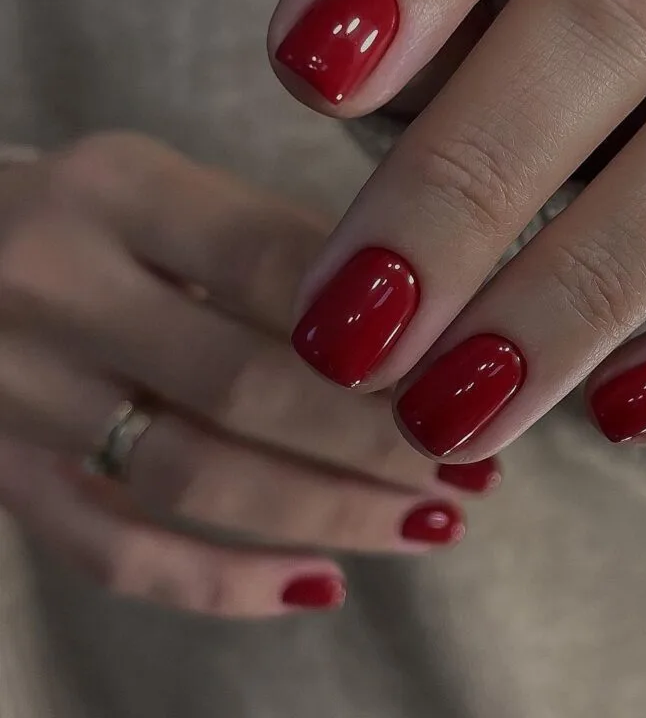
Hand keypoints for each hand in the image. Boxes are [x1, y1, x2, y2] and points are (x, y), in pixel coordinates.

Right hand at [0, 134, 489, 617]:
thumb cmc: (91, 213)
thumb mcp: (170, 187)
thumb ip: (274, 243)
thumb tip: (423, 329)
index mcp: (115, 189)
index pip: (277, 263)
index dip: (389, 326)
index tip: (474, 370)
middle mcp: (54, 287)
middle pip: (243, 384)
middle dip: (379, 438)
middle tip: (473, 463)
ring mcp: (15, 393)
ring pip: (191, 479)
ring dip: (330, 512)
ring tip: (432, 521)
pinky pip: (109, 552)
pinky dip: (222, 584)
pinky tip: (320, 584)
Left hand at [268, 0, 645, 458]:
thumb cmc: (578, 83)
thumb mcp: (483, 41)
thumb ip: (411, 37)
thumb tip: (319, 30)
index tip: (305, 76)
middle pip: (614, 6)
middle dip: (463, 187)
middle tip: (350, 337)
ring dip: (573, 291)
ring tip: (452, 409)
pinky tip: (622, 413)